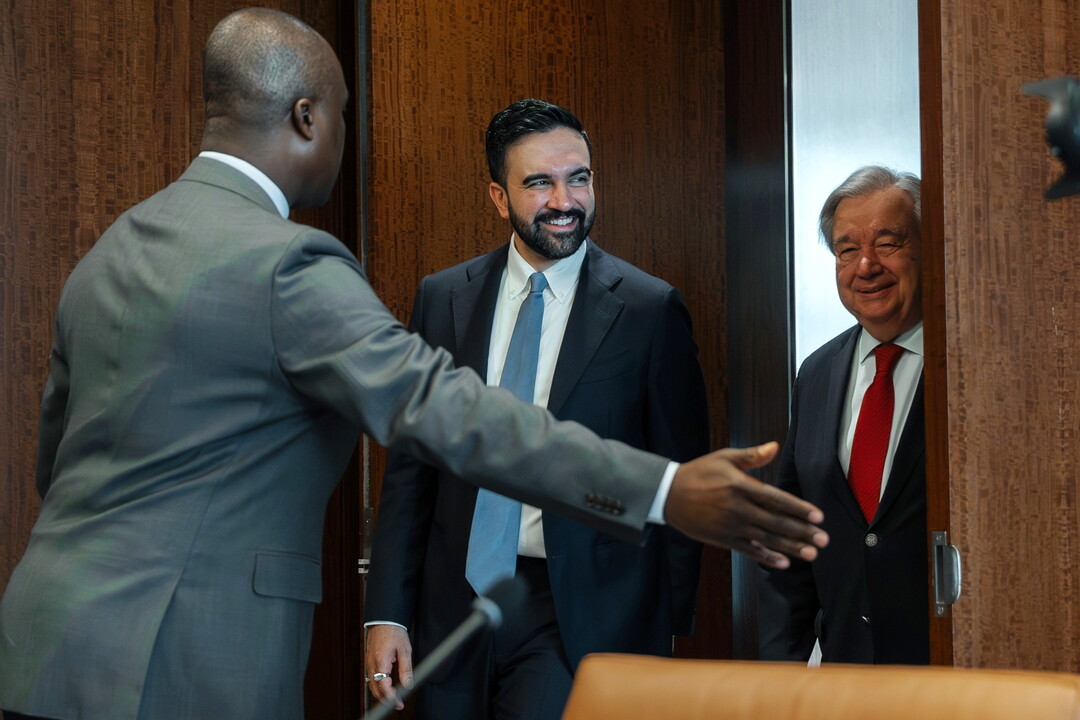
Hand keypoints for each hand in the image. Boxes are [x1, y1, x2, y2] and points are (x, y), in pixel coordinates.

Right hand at [365, 624, 412, 709]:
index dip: (391, 698)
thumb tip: (408, 685)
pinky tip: (385, 687)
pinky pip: (371, 678)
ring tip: (393, 698)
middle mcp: (371, 664)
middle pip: (375, 689)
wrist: (384, 619)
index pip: (383, 687)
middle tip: (398, 704)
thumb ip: (406, 669)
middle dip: (386, 699)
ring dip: (381, 694)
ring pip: (372, 685)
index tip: (399, 703)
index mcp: (381, 661)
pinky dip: (377, 686)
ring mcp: (368, 663)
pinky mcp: (369, 661)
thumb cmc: (394, 631)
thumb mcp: (405, 650)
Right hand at [665, 442, 827, 567]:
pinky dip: (767, 558)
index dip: (799, 509)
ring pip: (767, 539)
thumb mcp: (724, 458)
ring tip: (812, 553)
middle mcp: (739, 508)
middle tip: (824, 539)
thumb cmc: (698, 473)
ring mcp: (731, 526)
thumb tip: (775, 446)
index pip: (777, 499)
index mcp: (741, 486)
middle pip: (777, 523)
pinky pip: (749, 550)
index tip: (818, 517)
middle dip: (802, 532)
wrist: (669, 494)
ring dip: (791, 548)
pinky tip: (784, 563)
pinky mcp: (724, 539)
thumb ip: (751, 455)